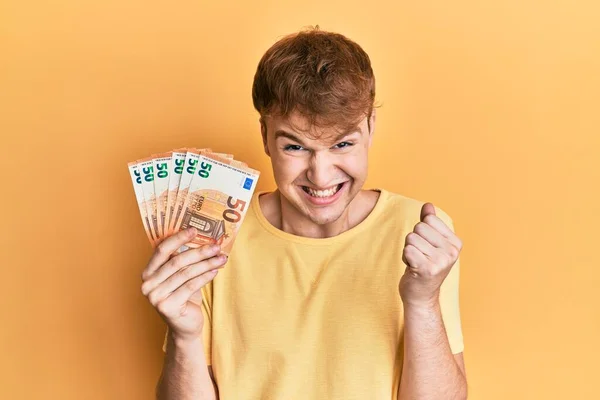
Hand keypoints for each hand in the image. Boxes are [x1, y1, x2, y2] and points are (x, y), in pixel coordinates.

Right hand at [140, 227, 226, 341]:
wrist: (185, 326)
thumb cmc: (184, 297)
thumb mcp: (181, 276)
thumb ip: (183, 259)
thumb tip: (202, 237)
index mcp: (148, 272)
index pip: (161, 250)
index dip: (178, 238)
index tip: (195, 230)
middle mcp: (147, 284)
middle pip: (176, 261)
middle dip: (199, 252)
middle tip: (216, 246)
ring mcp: (155, 296)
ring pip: (186, 273)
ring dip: (206, 263)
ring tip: (221, 258)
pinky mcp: (167, 306)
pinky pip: (190, 286)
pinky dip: (205, 277)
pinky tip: (215, 271)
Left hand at [399, 203, 462, 307]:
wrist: (421, 296)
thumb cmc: (425, 267)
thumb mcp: (431, 243)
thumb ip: (429, 223)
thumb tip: (428, 205)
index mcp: (455, 243)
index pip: (429, 220)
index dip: (421, 232)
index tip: (426, 248)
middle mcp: (451, 252)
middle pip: (418, 228)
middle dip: (413, 241)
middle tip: (420, 257)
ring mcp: (440, 261)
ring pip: (411, 238)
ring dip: (408, 250)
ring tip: (416, 262)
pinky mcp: (427, 269)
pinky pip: (407, 250)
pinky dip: (405, 258)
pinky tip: (412, 268)